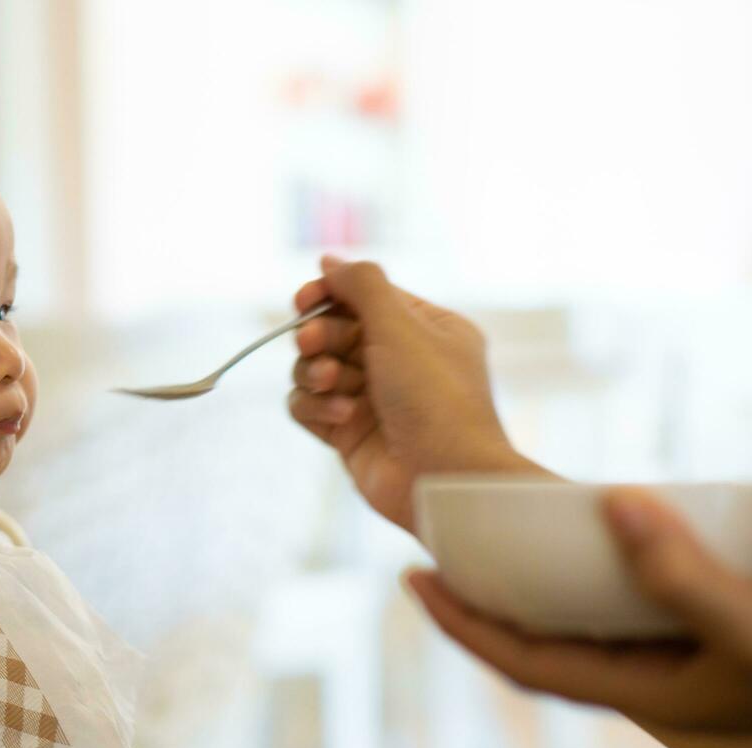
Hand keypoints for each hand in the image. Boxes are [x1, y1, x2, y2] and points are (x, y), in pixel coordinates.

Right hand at [288, 256, 541, 532]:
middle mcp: (400, 362)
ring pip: (315, 369)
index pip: (366, 296)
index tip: (306, 299)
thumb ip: (362, 286)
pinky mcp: (349, 435)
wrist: (445, 481)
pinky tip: (339, 417)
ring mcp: (373, 400)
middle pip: (335, 331)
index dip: (330, 294)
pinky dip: (315, 407)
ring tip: (332, 384)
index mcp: (426, 330)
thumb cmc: (436, 400)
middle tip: (312, 344)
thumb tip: (328, 262)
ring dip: (315, 372)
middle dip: (319, 336)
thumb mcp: (402, 327)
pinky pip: (310, 407)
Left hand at [405, 487, 751, 747]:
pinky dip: (603, 575)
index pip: (521, 659)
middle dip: (483, 601)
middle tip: (438, 552)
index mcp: (643, 691)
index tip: (413, 578)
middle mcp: (651, 680)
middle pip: (540, 641)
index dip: (461, 623)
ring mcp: (683, 663)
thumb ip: (683, 575)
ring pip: (585, 624)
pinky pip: (634, 607)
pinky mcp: (716, 641)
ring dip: (538, 586)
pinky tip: (603, 541)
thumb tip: (610, 504)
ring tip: (497, 541)